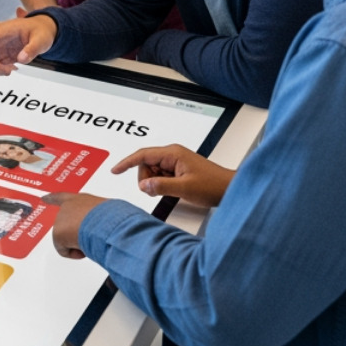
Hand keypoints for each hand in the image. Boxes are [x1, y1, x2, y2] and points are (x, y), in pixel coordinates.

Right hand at [0, 15, 56, 74]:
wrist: (42, 29)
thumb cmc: (40, 30)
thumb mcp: (40, 39)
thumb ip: (32, 49)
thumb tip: (21, 59)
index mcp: (2, 30)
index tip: (5, 69)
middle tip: (7, 72)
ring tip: (12, 70)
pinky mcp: (1, 52)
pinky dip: (0, 69)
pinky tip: (13, 68)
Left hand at [42, 192, 107, 258]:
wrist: (107, 224)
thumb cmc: (112, 218)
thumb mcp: (107, 215)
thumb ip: (99, 218)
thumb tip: (101, 230)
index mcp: (81, 199)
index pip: (63, 197)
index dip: (53, 198)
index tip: (44, 198)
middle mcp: (69, 206)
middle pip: (66, 224)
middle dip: (75, 234)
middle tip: (90, 237)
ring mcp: (62, 218)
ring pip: (67, 238)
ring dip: (78, 243)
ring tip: (92, 239)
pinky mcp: (58, 233)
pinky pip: (64, 250)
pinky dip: (74, 253)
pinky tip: (84, 248)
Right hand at [112, 144, 234, 207]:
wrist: (229, 189)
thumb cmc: (213, 185)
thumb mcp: (184, 189)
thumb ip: (161, 186)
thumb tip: (143, 185)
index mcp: (173, 153)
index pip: (142, 155)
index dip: (126, 163)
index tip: (115, 170)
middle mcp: (173, 155)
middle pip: (145, 165)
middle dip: (146, 180)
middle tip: (156, 191)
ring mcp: (176, 162)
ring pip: (152, 172)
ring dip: (155, 184)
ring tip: (170, 192)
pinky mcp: (179, 170)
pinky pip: (161, 177)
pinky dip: (161, 185)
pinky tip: (171, 191)